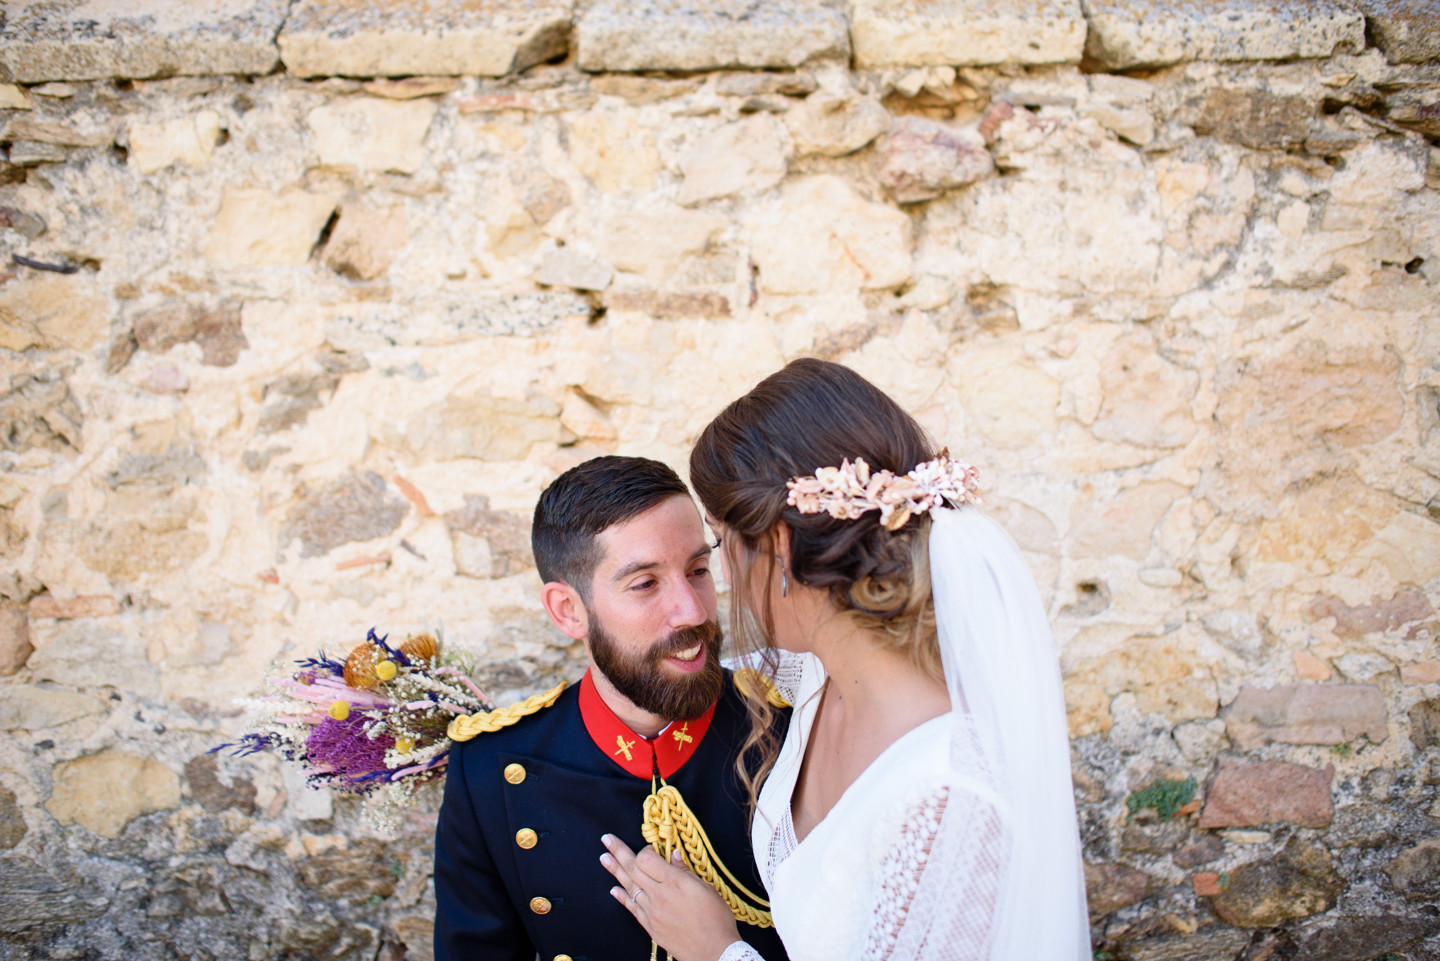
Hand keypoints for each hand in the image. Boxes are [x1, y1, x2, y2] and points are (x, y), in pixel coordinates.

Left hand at [600, 834, 741, 960]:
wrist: (714, 952)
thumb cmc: (716, 920)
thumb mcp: (706, 889)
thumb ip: (685, 871)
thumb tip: (673, 855)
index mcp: (675, 883)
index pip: (647, 859)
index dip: (647, 849)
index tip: (651, 847)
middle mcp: (659, 896)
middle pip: (633, 869)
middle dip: (618, 851)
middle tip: (606, 840)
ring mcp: (652, 912)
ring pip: (629, 887)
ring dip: (615, 871)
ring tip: (604, 858)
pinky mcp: (651, 927)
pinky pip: (632, 908)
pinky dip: (623, 897)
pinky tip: (614, 890)